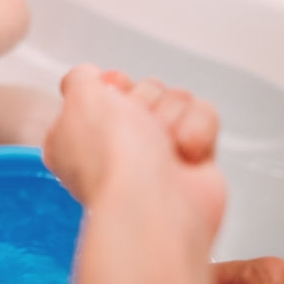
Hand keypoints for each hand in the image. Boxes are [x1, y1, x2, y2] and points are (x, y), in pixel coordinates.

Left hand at [43, 64, 224, 243]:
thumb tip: (90, 77)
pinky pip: (204, 115)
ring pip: (176, 99)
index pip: (103, 87)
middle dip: (144, 101)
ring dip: (171, 116)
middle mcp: (117, 144)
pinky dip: (198, 128)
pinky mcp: (194, 159)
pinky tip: (186, 153)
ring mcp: (157, 152)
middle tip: (138, 129)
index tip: (110, 97)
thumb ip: (79, 79)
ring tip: (162, 145)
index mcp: (79, 133)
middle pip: (144, 89)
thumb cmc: (112, 156)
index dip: (111, 86)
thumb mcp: (79, 100)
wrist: (155, 205)